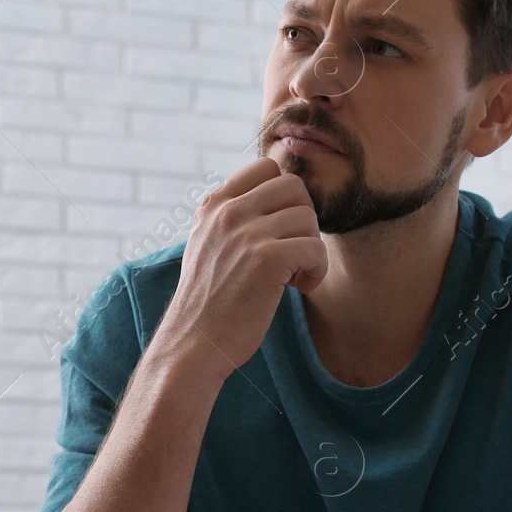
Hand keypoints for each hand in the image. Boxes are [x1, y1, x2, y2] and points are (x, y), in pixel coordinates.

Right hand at [153, 157, 326, 380]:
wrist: (194, 343)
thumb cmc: (208, 301)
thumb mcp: (208, 244)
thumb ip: (233, 218)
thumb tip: (280, 199)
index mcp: (213, 205)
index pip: (265, 168)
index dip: (284, 197)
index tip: (279, 230)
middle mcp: (228, 213)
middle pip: (294, 186)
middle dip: (303, 219)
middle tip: (293, 251)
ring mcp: (246, 234)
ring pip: (308, 217)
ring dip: (311, 247)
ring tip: (294, 274)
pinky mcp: (266, 260)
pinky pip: (315, 248)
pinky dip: (316, 270)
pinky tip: (299, 287)